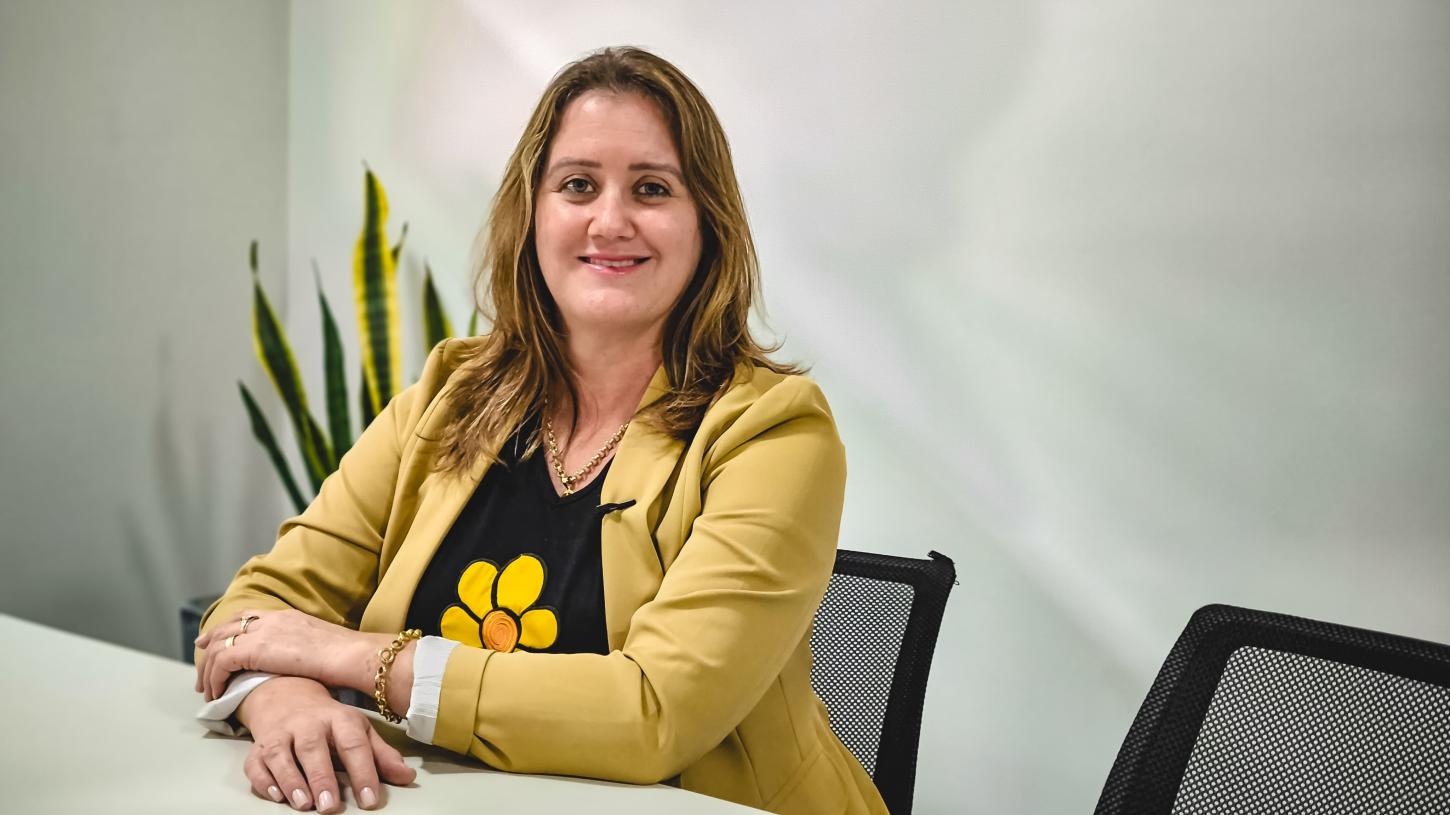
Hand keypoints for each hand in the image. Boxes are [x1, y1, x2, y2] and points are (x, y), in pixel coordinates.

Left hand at [196, 609, 383, 700]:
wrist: (351, 655)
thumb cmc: (346, 657)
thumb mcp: (321, 645)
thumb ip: (304, 649)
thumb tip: (302, 663)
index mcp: (287, 616)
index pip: (248, 617)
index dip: (228, 629)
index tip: (214, 640)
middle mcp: (271, 620)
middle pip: (228, 628)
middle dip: (210, 645)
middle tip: (201, 664)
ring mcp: (262, 633)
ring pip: (219, 647)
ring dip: (209, 670)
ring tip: (207, 691)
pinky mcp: (255, 650)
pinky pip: (221, 662)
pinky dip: (214, 679)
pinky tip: (217, 693)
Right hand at [238, 676, 415, 811]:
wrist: (287, 697)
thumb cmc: (329, 722)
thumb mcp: (359, 731)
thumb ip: (381, 755)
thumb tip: (408, 776)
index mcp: (339, 719)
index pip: (353, 744)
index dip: (363, 772)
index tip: (369, 800)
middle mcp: (308, 723)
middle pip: (313, 748)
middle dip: (321, 777)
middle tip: (330, 807)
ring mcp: (280, 733)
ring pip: (280, 754)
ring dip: (290, 780)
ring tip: (303, 803)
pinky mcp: (258, 746)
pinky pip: (255, 763)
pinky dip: (263, 780)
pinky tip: (275, 796)